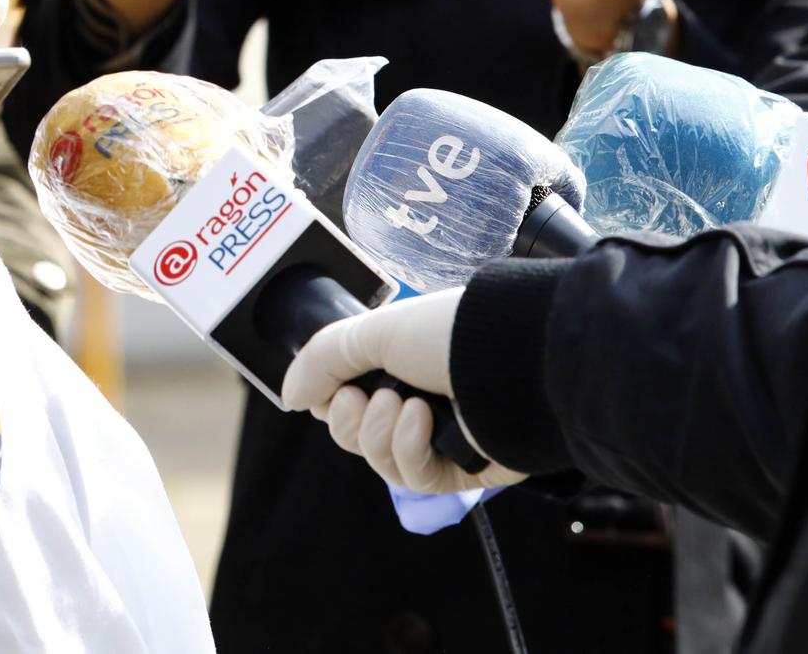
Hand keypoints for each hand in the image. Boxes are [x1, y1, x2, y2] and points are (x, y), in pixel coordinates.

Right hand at [279, 290, 525, 495]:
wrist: (516, 363)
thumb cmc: (451, 336)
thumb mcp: (372, 332)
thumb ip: (320, 360)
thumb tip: (290, 397)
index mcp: (397, 363)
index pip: (342, 397)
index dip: (329, 400)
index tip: (335, 390)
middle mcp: (416, 398)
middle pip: (354, 434)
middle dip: (351, 419)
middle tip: (365, 397)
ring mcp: (439, 436)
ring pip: (379, 459)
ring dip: (382, 433)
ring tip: (407, 405)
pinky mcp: (461, 469)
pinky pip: (414, 477)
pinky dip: (410, 449)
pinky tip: (425, 421)